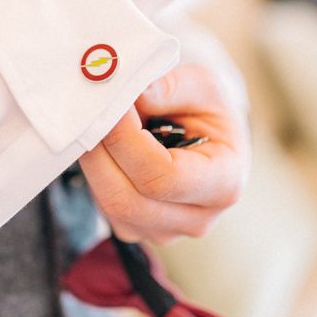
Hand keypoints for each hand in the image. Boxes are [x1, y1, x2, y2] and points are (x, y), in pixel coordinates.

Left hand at [78, 64, 249, 244]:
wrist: (203, 132)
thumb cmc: (204, 109)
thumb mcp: (200, 86)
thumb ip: (169, 88)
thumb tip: (134, 95)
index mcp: (224, 182)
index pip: (163, 176)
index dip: (126, 141)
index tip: (111, 107)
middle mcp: (197, 218)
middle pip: (127, 199)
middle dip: (100, 152)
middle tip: (91, 113)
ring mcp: (163, 231)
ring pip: (109, 205)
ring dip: (93, 162)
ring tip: (96, 124)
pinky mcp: (134, 229)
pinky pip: (101, 206)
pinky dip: (94, 173)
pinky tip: (101, 145)